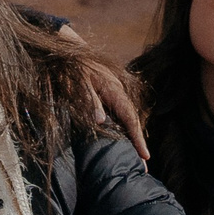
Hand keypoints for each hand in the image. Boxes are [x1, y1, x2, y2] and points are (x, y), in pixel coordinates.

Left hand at [54, 24, 149, 159]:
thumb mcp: (76, 82)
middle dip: (138, 142)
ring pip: (127, 117)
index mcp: (113, 89)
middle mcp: (118, 91)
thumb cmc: (70, 66)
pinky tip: (122, 139)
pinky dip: (124, 127)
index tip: (145, 156)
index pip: (129, 117)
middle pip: (132, 119)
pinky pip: (119, 113)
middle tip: (143, 165)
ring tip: (135, 157)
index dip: (137, 138)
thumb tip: (101, 120)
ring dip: (132, 136)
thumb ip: (89, 100)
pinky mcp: (107, 93)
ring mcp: (114, 91)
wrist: (68, 49)